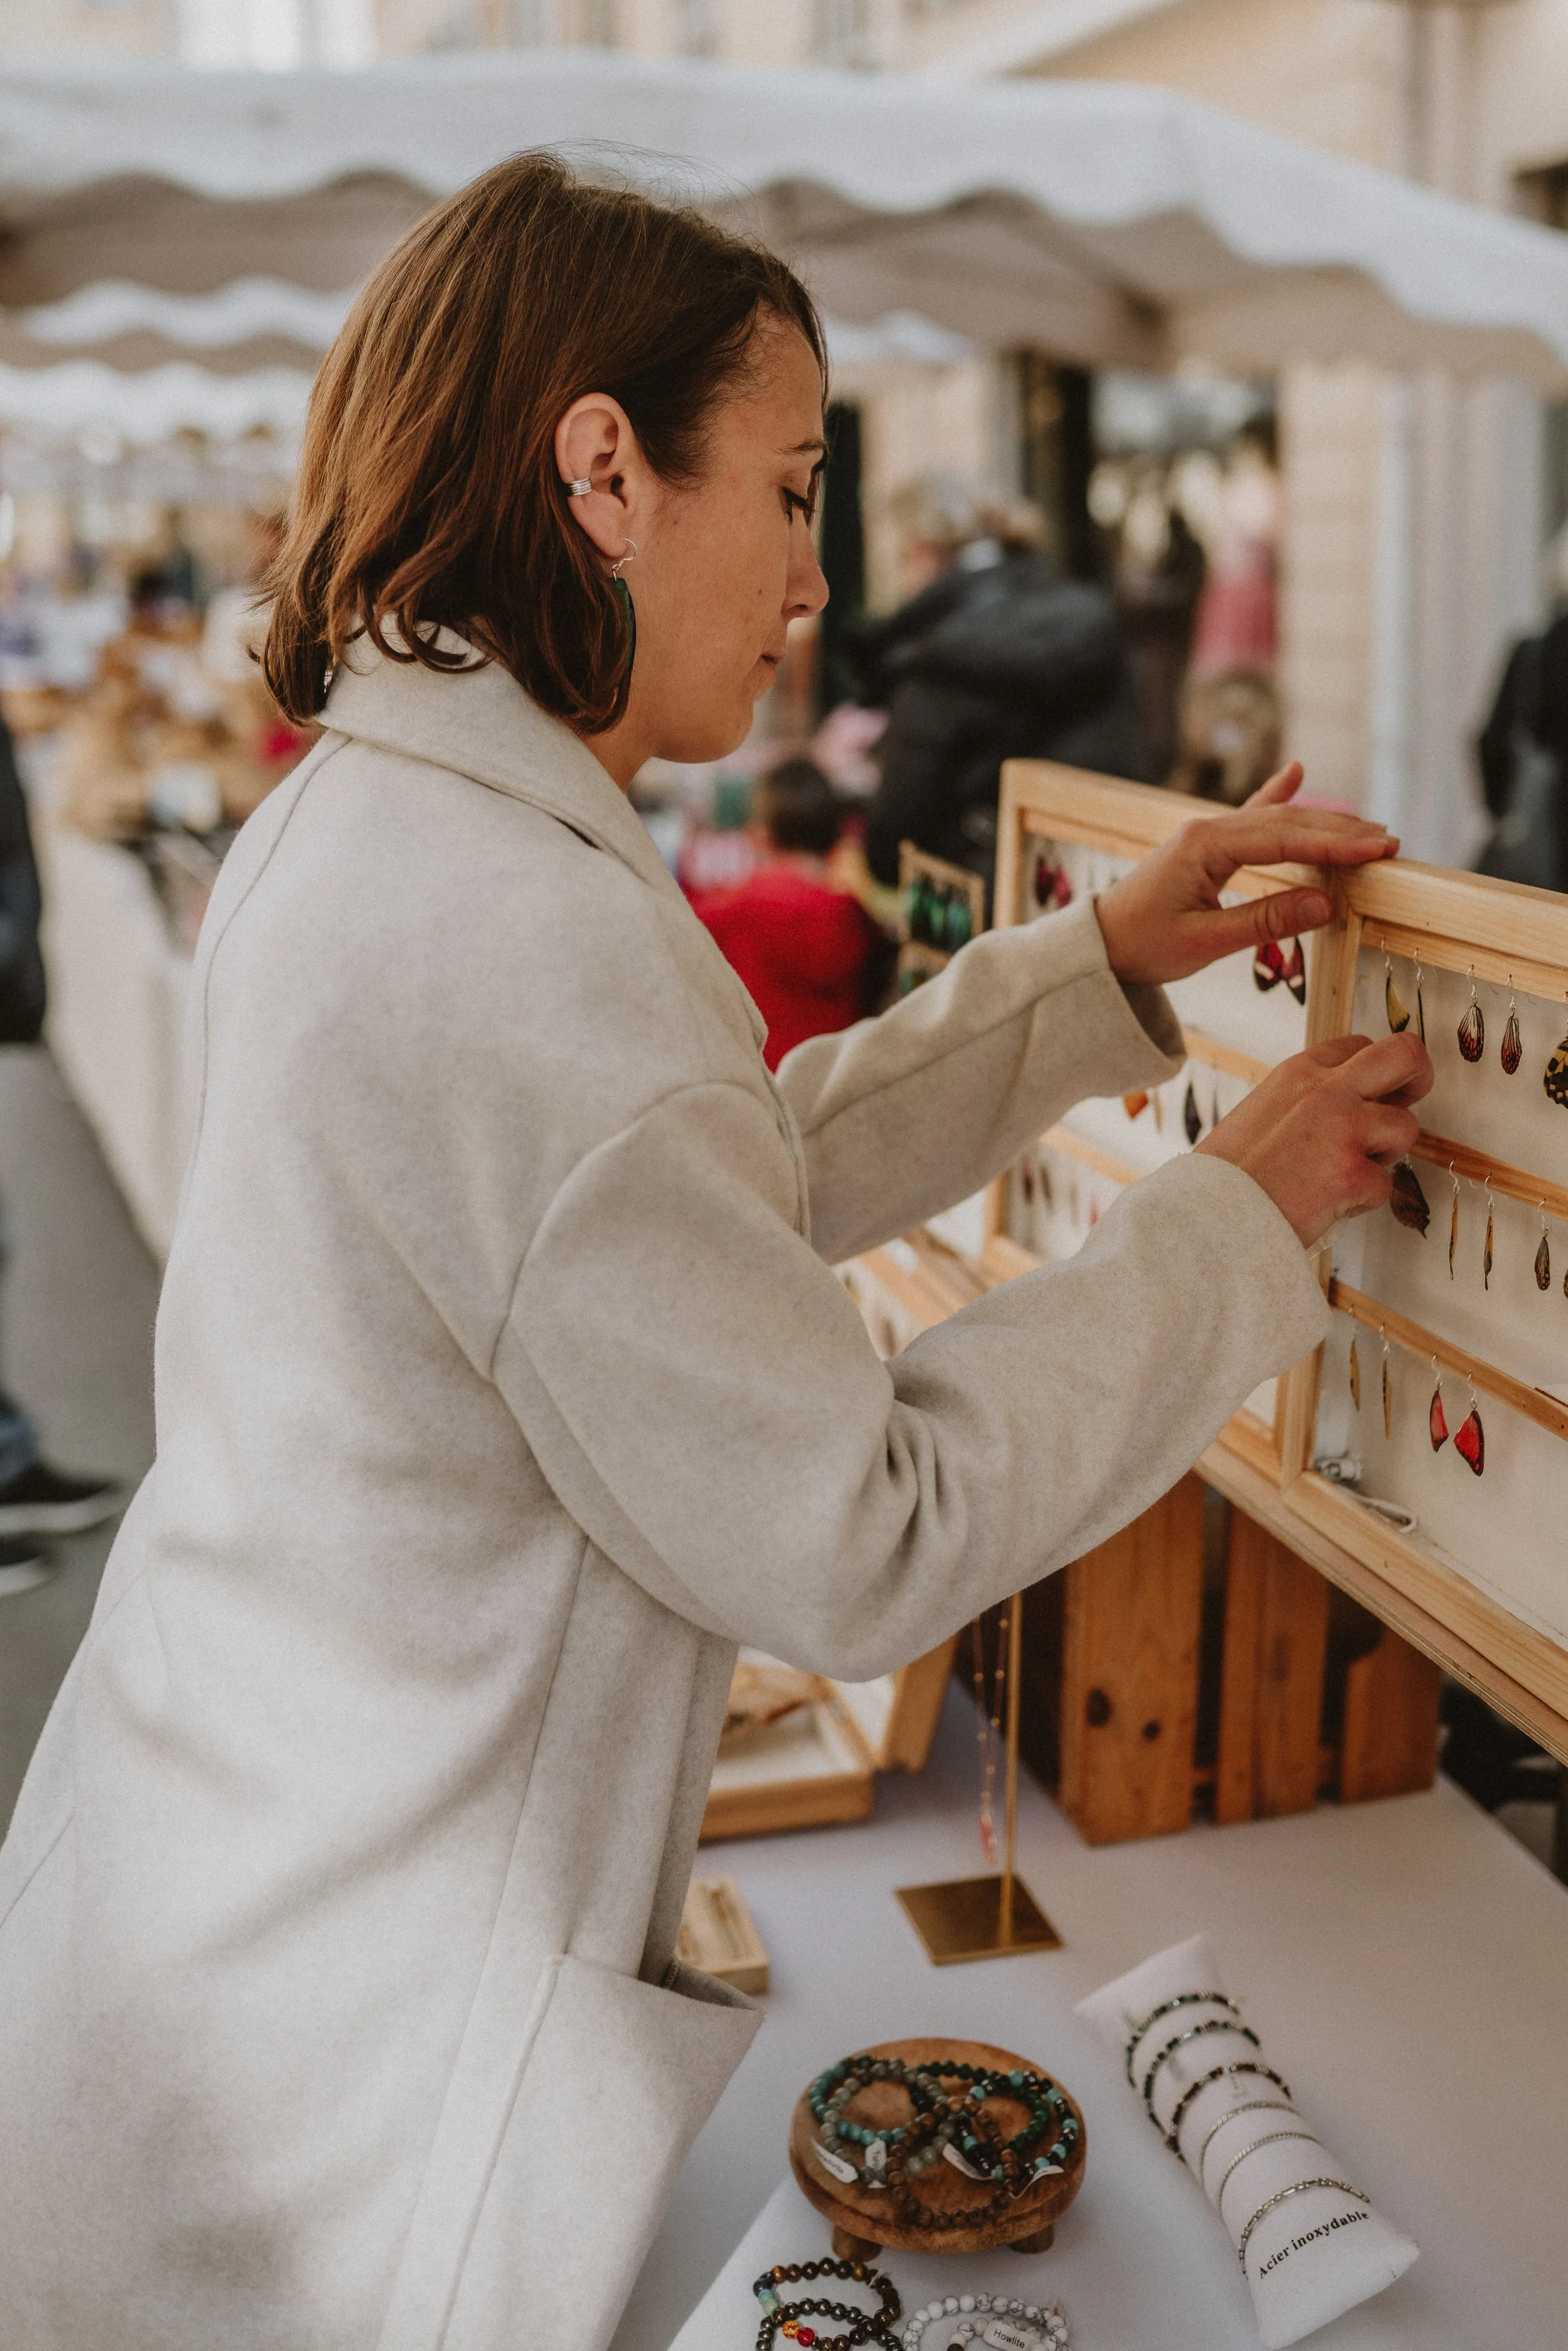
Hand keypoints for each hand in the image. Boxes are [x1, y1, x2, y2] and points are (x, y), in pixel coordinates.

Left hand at [1094, 762, 1397, 986]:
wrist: (1097, 946)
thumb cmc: (1141, 944)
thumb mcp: (1203, 942)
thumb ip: (1264, 921)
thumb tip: (1325, 903)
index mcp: (1203, 846)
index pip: (1283, 838)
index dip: (1334, 843)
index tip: (1378, 848)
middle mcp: (1207, 831)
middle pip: (1285, 823)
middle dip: (1339, 831)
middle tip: (1388, 841)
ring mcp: (1206, 836)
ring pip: (1274, 822)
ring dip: (1320, 823)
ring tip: (1367, 827)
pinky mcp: (1205, 848)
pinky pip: (1249, 819)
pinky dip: (1275, 797)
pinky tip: (1296, 770)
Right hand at [1196, 1033, 1433, 1247]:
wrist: (1206, 1219)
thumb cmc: (1227, 1176)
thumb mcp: (1262, 1112)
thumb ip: (1306, 1100)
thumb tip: (1350, 1106)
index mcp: (1299, 1072)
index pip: (1360, 1045)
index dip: (1374, 1071)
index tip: (1375, 1091)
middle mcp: (1328, 1090)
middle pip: (1405, 1055)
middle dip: (1418, 1077)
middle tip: (1406, 1102)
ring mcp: (1345, 1130)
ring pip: (1405, 1128)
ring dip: (1384, 1155)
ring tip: (1343, 1174)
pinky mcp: (1355, 1175)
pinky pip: (1384, 1185)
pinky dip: (1362, 1201)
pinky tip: (1327, 1205)